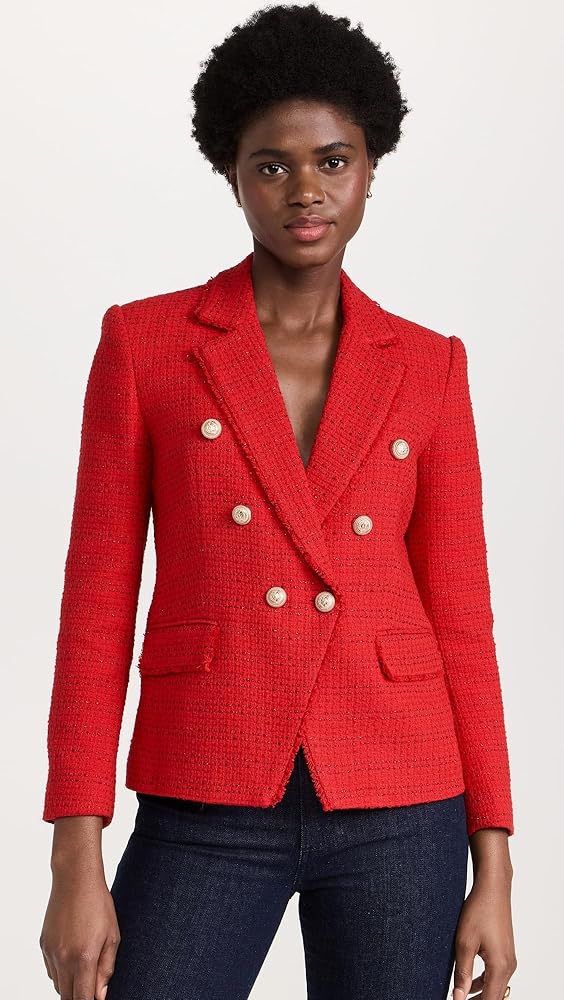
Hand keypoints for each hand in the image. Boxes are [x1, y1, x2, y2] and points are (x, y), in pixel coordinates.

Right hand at [39, 871, 120, 998]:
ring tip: (84, 967)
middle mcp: (63, 959)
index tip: (97, 997)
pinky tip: (72, 957)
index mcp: (83, 958)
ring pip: (58, 985)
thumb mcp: (113, 936)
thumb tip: (100, 995)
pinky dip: (61, 972)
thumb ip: (106, 969)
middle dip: (80, 996)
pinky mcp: (43, 945)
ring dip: (70, 985)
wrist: (75, 880)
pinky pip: (51, 971)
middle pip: (67, 997)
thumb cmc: (98, 904)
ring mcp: (50, 953)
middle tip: (92, 986)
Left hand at [451, 874, 516, 998]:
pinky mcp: (505, 953)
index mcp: (500, 966)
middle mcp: (509, 966)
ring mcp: (509, 959)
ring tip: (461, 996)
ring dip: (480, 994)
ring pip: (496, 987)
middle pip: (495, 997)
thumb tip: (458, 997)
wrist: (493, 889)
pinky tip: (469, 981)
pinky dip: (484, 982)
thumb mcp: (464, 943)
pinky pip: (496, 975)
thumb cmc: (479, 910)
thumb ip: (462, 973)